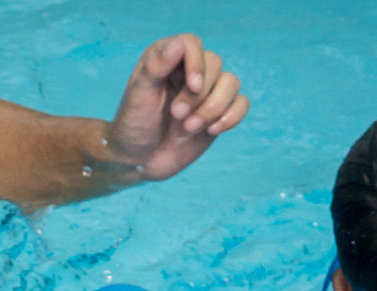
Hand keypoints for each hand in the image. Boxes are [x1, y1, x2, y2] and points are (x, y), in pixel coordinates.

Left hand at [107, 34, 248, 181]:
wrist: (140, 159)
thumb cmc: (134, 125)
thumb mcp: (139, 95)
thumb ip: (156, 67)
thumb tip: (179, 44)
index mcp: (167, 58)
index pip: (192, 44)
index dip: (197, 62)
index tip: (193, 86)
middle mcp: (190, 71)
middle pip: (215, 64)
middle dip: (199, 95)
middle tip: (177, 116)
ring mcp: (207, 92)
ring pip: (232, 83)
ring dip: (215, 108)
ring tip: (190, 129)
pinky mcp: (218, 114)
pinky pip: (241, 104)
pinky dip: (231, 117)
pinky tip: (212, 131)